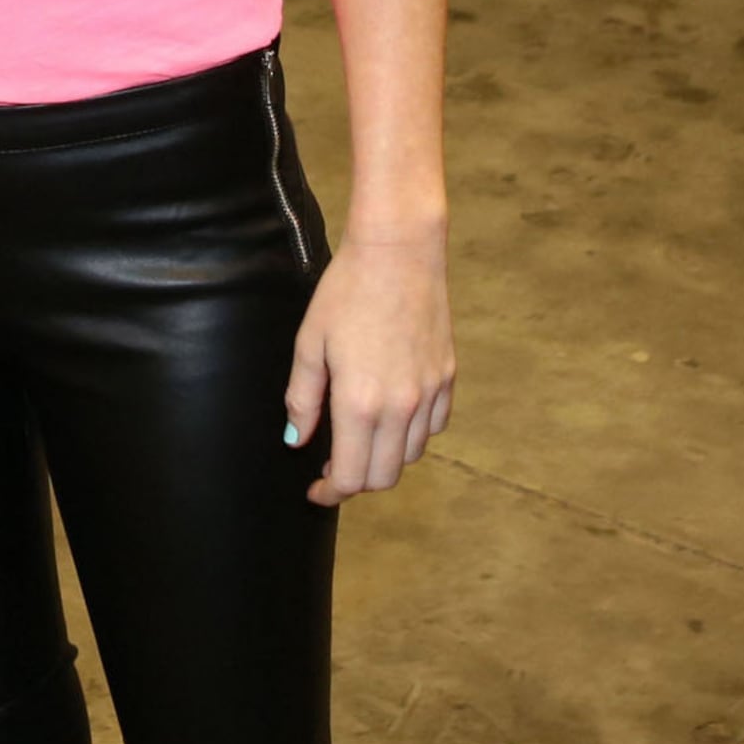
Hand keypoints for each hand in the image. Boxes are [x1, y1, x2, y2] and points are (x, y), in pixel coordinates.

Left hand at [282, 231, 455, 506]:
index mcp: (361, 402)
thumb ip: (303, 398)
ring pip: (410, 455)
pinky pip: (434, 426)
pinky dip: (413, 434)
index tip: (317, 489)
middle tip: (334, 468)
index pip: (351, 477)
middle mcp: (401, 407)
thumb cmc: (347, 291)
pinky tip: (393, 415)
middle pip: (384, 477)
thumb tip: (296, 440)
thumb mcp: (310, 342)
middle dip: (357, 482)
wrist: (399, 251)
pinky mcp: (447, 377)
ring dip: (384, 459)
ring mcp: (429, 392)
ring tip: (362, 439)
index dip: (331, 492)